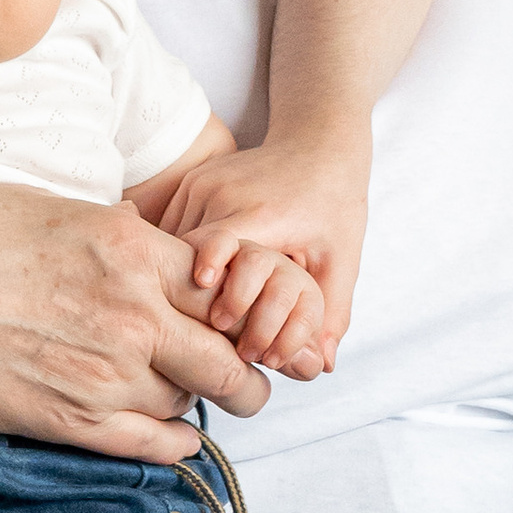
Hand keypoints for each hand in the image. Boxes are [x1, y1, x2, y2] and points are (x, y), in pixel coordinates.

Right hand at [0, 184, 262, 459]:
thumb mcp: (52, 206)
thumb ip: (112, 232)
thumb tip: (138, 239)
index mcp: (132, 251)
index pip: (222, 285)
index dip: (235, 302)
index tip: (233, 311)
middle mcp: (134, 316)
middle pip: (227, 357)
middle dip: (247, 367)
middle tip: (251, 371)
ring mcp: (107, 376)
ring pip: (187, 400)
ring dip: (191, 397)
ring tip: (183, 390)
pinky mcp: (73, 423)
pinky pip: (150, 445)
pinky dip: (175, 446)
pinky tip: (181, 441)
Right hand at [139, 130, 370, 358]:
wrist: (319, 144)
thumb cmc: (332, 207)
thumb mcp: (341, 261)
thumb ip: (331, 314)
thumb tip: (321, 369)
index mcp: (259, 212)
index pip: (217, 242)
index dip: (206, 275)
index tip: (209, 308)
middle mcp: (222, 192)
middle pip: (185, 248)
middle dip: (188, 290)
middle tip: (199, 328)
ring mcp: (202, 182)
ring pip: (170, 238)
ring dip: (175, 272)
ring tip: (185, 311)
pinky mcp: (191, 181)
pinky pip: (170, 225)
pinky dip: (173, 255)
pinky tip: (181, 284)